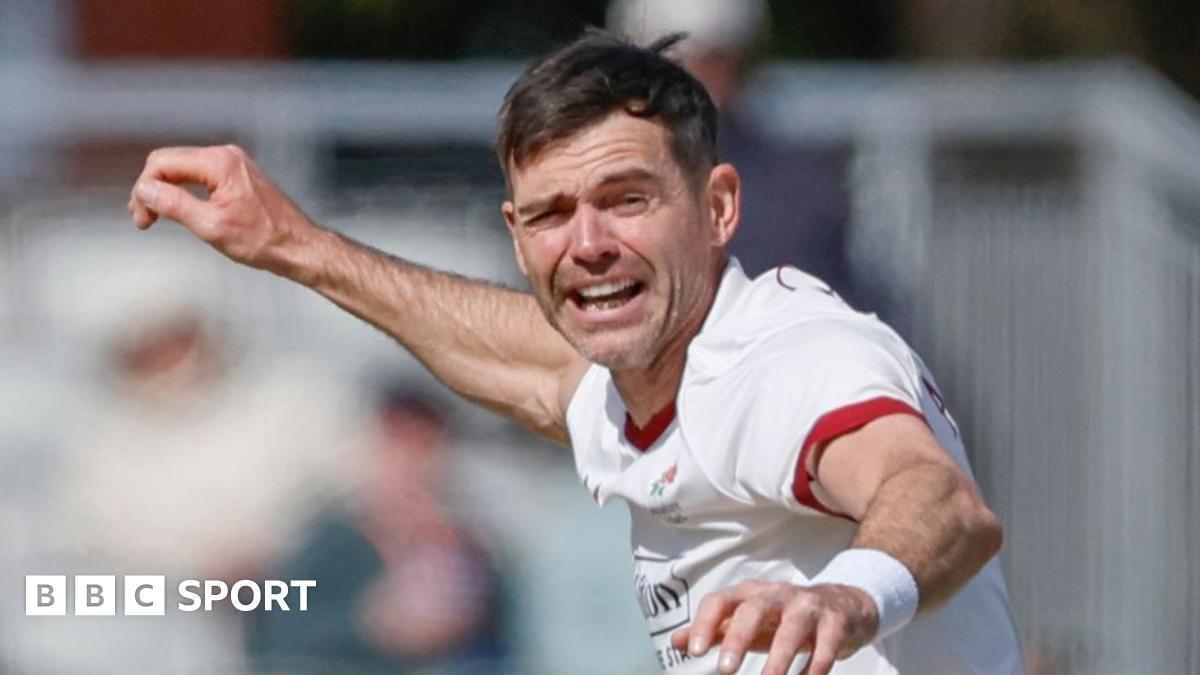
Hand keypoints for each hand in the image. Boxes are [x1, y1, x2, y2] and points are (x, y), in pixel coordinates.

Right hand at [128, 145, 316, 274]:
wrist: (299, 247)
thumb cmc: (263, 240)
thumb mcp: (211, 226)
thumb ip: (174, 204)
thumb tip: (144, 189)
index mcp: (220, 163)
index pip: (162, 162)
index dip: (144, 189)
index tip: (142, 220)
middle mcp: (226, 156)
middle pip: (170, 162)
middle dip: (151, 189)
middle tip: (144, 221)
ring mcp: (233, 164)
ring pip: (183, 169)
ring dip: (165, 190)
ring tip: (154, 217)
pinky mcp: (237, 175)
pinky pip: (199, 176)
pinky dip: (182, 191)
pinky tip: (177, 210)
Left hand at [670, 580, 878, 674]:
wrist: (842, 606)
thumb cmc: (783, 618)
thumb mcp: (748, 622)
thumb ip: (715, 631)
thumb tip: (678, 641)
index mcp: (750, 594)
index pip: (721, 601)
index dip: (705, 623)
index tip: (695, 651)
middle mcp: (777, 594)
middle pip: (754, 610)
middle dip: (738, 639)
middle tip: (725, 670)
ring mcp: (808, 605)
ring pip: (792, 628)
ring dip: (779, 659)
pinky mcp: (835, 621)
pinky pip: (826, 644)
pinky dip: (816, 666)